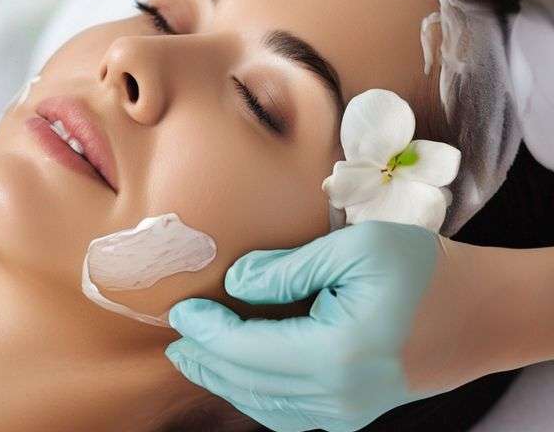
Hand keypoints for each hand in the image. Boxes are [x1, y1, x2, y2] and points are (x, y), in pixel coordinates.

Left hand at [165, 221, 503, 431]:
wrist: (486, 313)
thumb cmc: (428, 271)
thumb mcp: (358, 247)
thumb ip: (289, 268)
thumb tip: (237, 285)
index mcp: (336, 354)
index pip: (246, 349)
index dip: (206, 332)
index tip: (181, 309)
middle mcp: (338, 395)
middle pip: (248, 382)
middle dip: (205, 360)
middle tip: (176, 336)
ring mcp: (348, 412)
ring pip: (265, 404)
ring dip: (225, 380)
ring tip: (195, 356)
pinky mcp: (354, 413)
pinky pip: (289, 413)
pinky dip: (255, 394)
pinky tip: (239, 374)